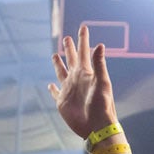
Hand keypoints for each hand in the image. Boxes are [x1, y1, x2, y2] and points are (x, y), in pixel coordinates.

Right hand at [49, 24, 116, 138]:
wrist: (97, 127)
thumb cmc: (102, 106)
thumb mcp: (102, 83)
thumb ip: (99, 64)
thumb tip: (99, 45)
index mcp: (86, 73)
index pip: (84, 52)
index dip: (83, 39)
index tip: (83, 27)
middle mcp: (77, 79)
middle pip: (72, 59)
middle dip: (70, 48)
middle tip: (67, 37)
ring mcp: (69, 90)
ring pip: (61, 73)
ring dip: (58, 64)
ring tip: (55, 55)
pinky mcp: (62, 102)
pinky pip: (55, 93)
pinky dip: (52, 89)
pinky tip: (50, 85)